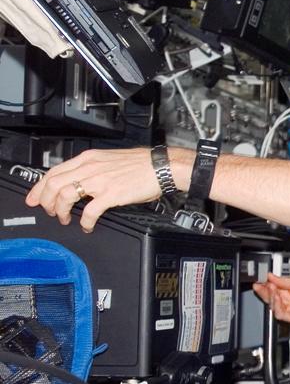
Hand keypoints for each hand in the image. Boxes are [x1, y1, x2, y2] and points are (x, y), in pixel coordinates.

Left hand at [25, 148, 161, 231]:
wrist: (161, 166)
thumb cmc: (142, 164)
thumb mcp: (109, 160)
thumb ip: (93, 169)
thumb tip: (81, 182)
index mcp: (88, 159)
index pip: (53, 172)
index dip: (39, 187)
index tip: (34, 197)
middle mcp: (90, 168)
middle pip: (53, 184)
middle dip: (46, 201)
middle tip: (49, 211)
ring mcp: (99, 181)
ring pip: (65, 196)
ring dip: (61, 211)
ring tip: (66, 219)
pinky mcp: (111, 194)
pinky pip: (89, 211)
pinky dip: (84, 221)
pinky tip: (87, 225)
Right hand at [253, 273, 289, 324]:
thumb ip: (283, 280)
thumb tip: (270, 276)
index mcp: (287, 289)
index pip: (271, 288)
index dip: (264, 285)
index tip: (258, 281)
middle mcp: (286, 299)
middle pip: (269, 297)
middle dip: (264, 291)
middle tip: (263, 285)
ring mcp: (289, 308)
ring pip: (272, 306)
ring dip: (270, 298)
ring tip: (272, 290)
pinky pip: (279, 313)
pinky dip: (276, 306)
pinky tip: (278, 299)